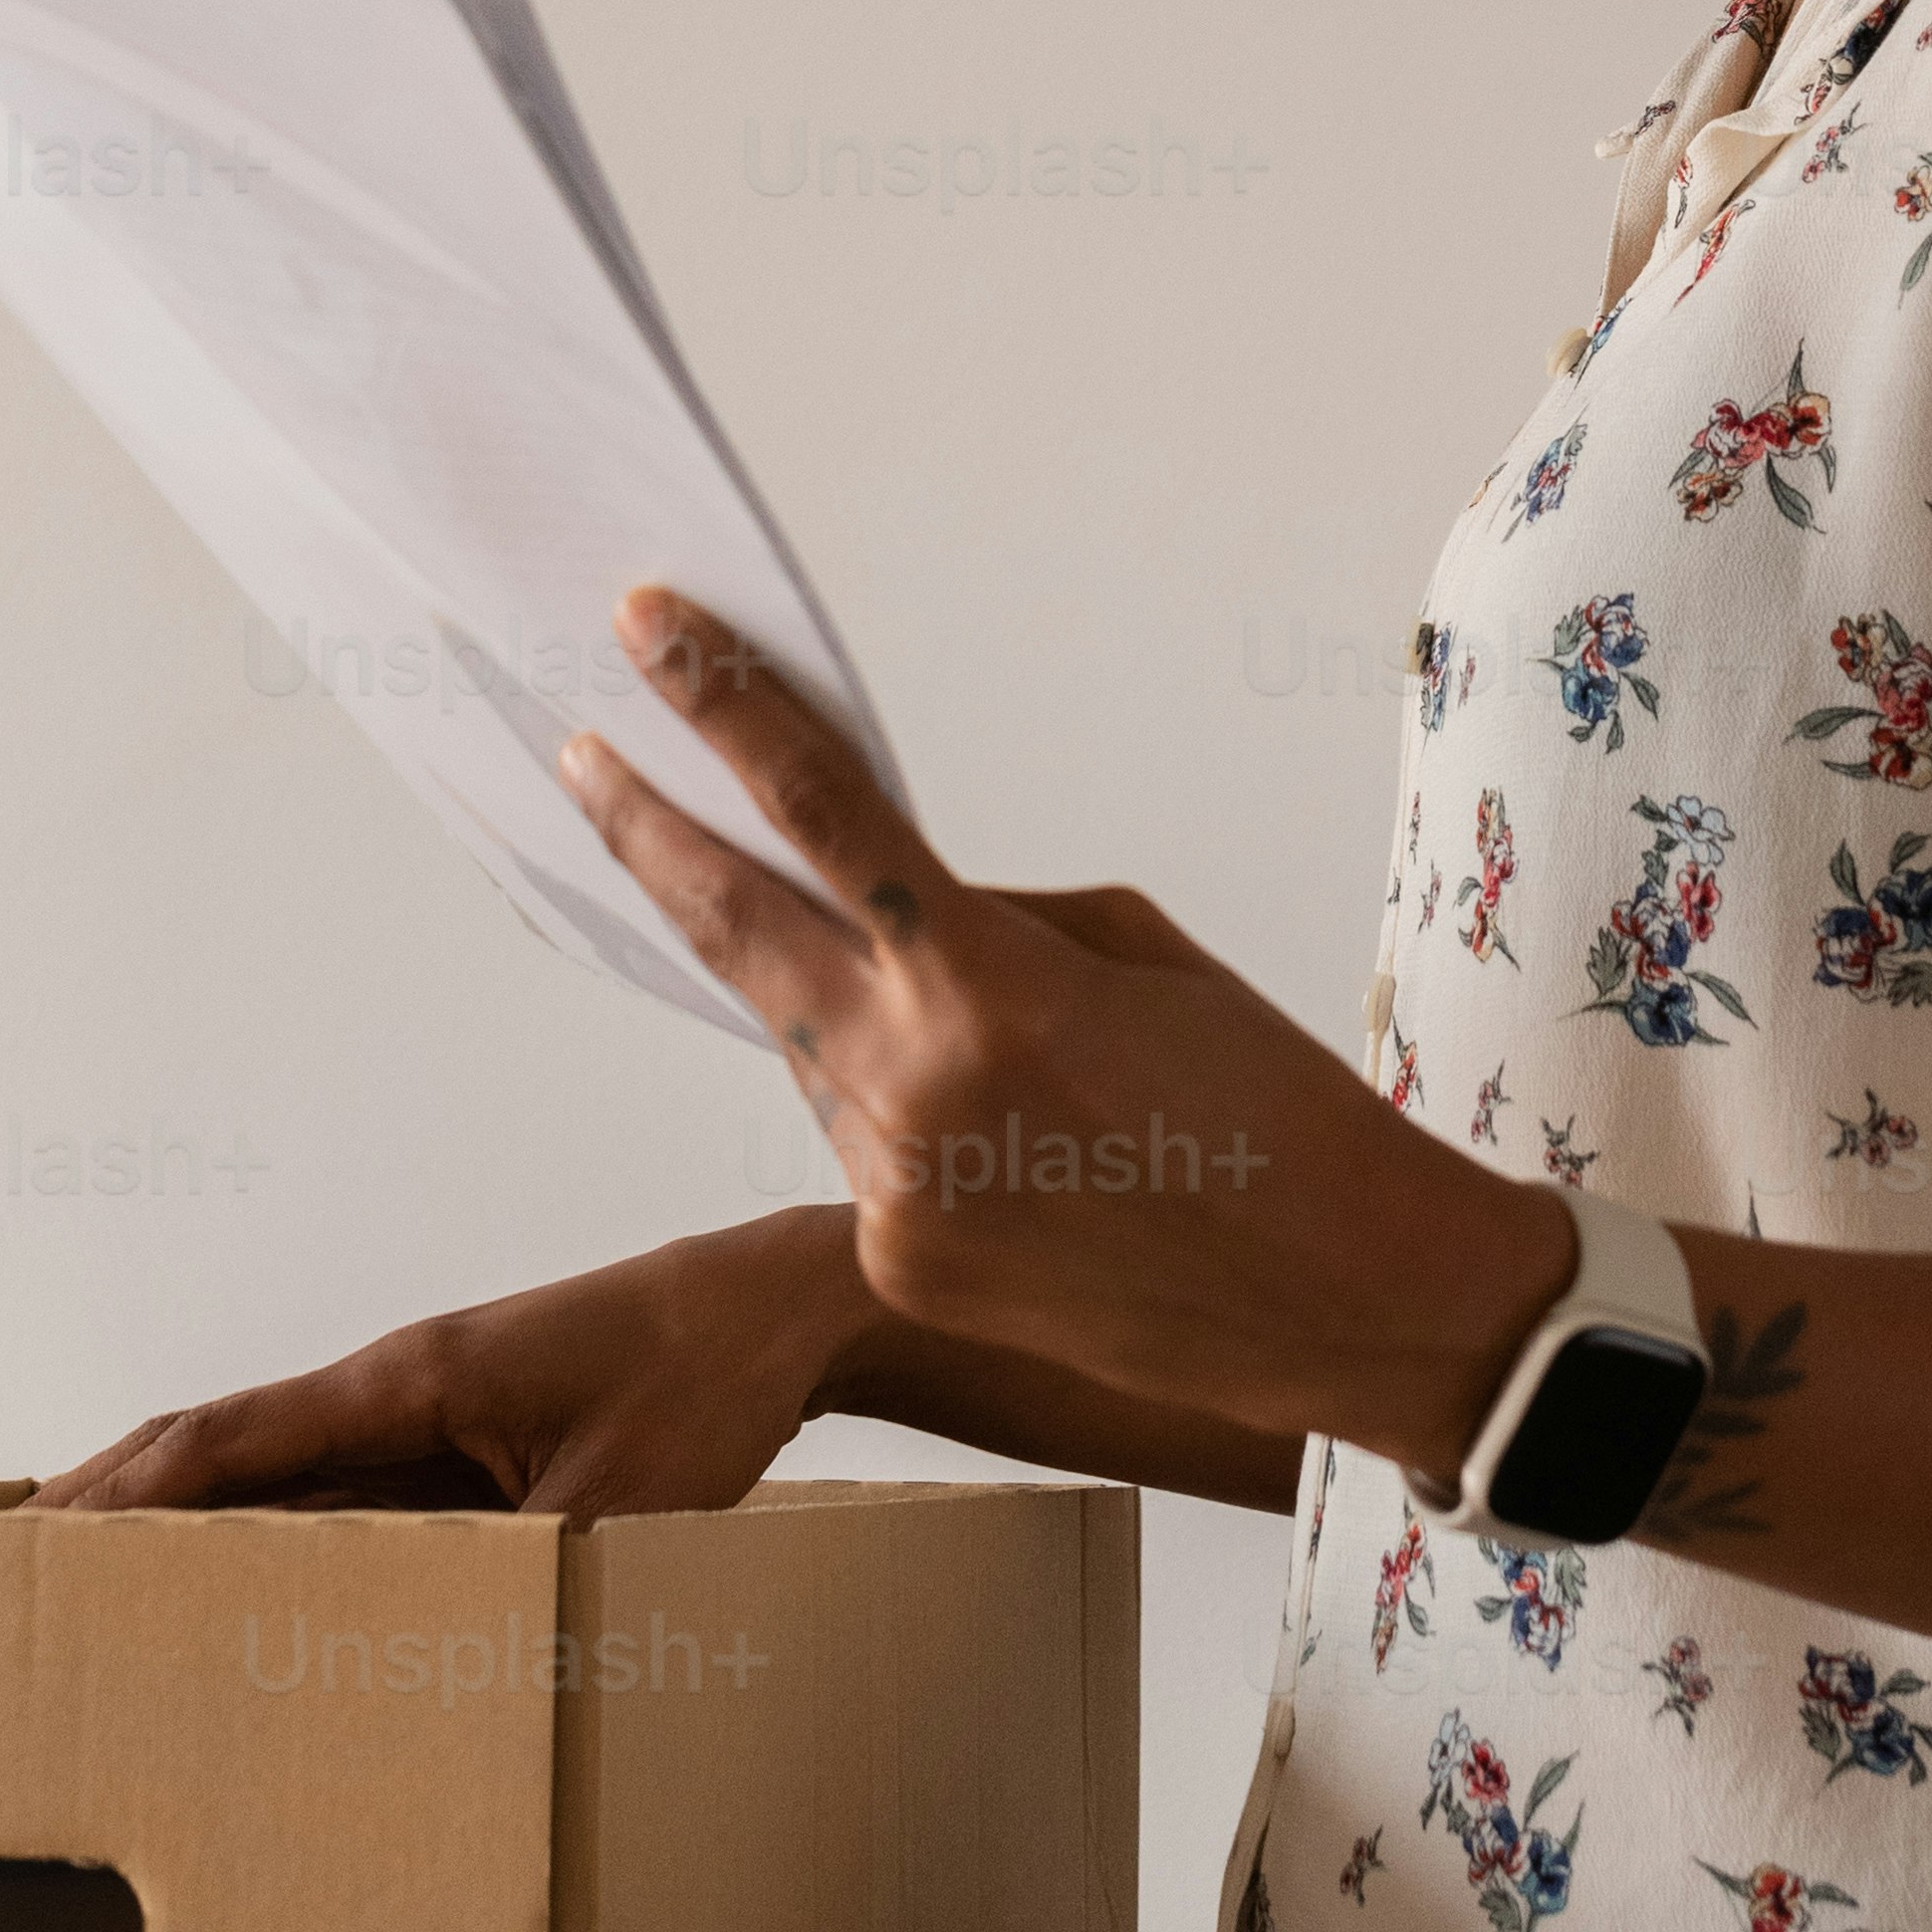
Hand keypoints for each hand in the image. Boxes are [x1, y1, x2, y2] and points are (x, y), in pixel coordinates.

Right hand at [30, 1205, 867, 1520]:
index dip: (127, 1490)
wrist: (774, 1314)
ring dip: (192, 1527)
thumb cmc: (701, 1379)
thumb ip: (514, 1571)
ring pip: (278, 1477)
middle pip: (223, 1451)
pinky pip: (347, 1497)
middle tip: (19, 1578)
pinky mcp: (465, 1442)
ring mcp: (426, 1413)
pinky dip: (282, 1540)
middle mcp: (396, 1387)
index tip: (37, 1533)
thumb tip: (428, 1658)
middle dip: (118, 1508)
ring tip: (98, 1598)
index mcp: (407, 1378)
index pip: (229, 1437)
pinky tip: (252, 1598)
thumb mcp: (610, 1496)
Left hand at [560, 588, 1569, 1481]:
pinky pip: (858, 1146)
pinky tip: (1001, 1126)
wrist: (1348, 1300)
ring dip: (821, 993)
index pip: (821, 810)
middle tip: (582, 756)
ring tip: (916, 986)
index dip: (722, 708)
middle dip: (648, 832)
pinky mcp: (897, 1267)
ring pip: (807, 1047)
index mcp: (988, 981)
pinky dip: (896, 1105)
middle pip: (736, 929)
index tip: (650, 631)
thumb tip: (890, 911)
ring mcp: (892, 1192)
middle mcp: (913, 1089)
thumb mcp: (1142, 957)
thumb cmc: (1278, 1105)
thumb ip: (990, 919)